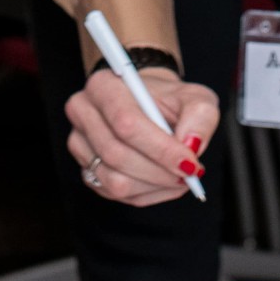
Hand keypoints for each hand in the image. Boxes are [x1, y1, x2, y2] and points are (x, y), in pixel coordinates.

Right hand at [64, 65, 219, 206]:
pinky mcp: (85, 168)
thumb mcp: (194, 97)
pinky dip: (146, 194)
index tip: (189, 163)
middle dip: (159, 171)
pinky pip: (114, 194)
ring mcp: (79, 143)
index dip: (160, 149)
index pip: (126, 123)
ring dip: (154, 186)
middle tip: (189, 174)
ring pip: (115, 181)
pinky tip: (162, 181)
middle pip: (117, 155)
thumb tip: (191, 146)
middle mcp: (82, 112)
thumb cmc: (169, 100)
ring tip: (178, 177)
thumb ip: (199, 116)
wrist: (149, 105)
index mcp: (103, 86)